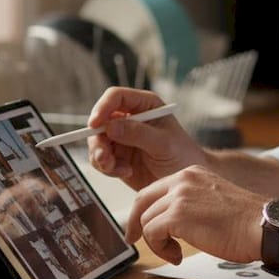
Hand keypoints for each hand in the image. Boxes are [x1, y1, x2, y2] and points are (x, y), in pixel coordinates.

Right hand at [87, 86, 207, 190]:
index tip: (95, 125)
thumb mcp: (164, 143)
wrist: (184, 182)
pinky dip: (108, 167)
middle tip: (104, 158)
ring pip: (97, 141)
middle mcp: (130, 117)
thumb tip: (111, 126)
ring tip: (118, 169)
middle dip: (99, 140)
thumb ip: (138, 133)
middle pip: (101, 120)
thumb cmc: (182, 156)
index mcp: (145, 105)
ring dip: (102, 157)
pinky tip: (126, 172)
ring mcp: (121, 137)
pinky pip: (100, 158)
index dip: (102, 108)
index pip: (116, 97)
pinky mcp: (117, 155)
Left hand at [127, 165, 265, 264]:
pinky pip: (152, 234)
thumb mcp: (213, 201)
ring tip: (175, 253)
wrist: (263, 227)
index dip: (143, 210)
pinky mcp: (177, 216)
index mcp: (192, 174)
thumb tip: (170, 222)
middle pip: (142, 200)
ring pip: (146, 220)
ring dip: (157, 242)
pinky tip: (178, 256)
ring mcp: (179, 196)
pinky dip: (161, 249)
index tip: (140, 227)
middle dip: (135, 223)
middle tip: (134, 240)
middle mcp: (183, 180)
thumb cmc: (246, 222)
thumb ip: (190, 204)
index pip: (155, 189)